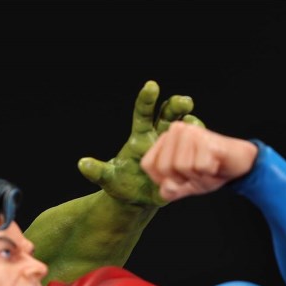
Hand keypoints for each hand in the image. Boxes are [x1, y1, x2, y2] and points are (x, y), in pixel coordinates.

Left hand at [78, 80, 203, 206]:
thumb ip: (98, 171)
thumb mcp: (109, 179)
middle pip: (169, 114)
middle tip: (184, 102)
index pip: (144, 113)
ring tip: (193, 124)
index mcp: (140, 136)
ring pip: (186, 128)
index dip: (147, 99)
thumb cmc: (122, 184)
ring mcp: (174, 147)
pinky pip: (195, 151)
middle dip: (177, 106)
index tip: (152, 85)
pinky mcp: (184, 161)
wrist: (138, 199)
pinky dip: (199, 147)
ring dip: (192, 124)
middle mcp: (159, 136)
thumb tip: (82, 164)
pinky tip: (203, 146)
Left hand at [140, 122, 258, 201]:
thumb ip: (169, 190)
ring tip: (207, 167)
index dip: (163, 178)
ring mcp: (192, 132)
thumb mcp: (184, 185)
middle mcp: (177, 130)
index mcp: (166, 139)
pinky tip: (215, 164)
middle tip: (198, 170)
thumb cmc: (210, 171)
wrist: (240, 165)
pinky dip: (208, 173)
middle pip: (165, 167)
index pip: (148, 165)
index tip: (181, 174)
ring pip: (181, 167)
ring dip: (197, 175)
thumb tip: (167, 187)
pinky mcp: (207, 139)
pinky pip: (199, 167)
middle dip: (182, 178)